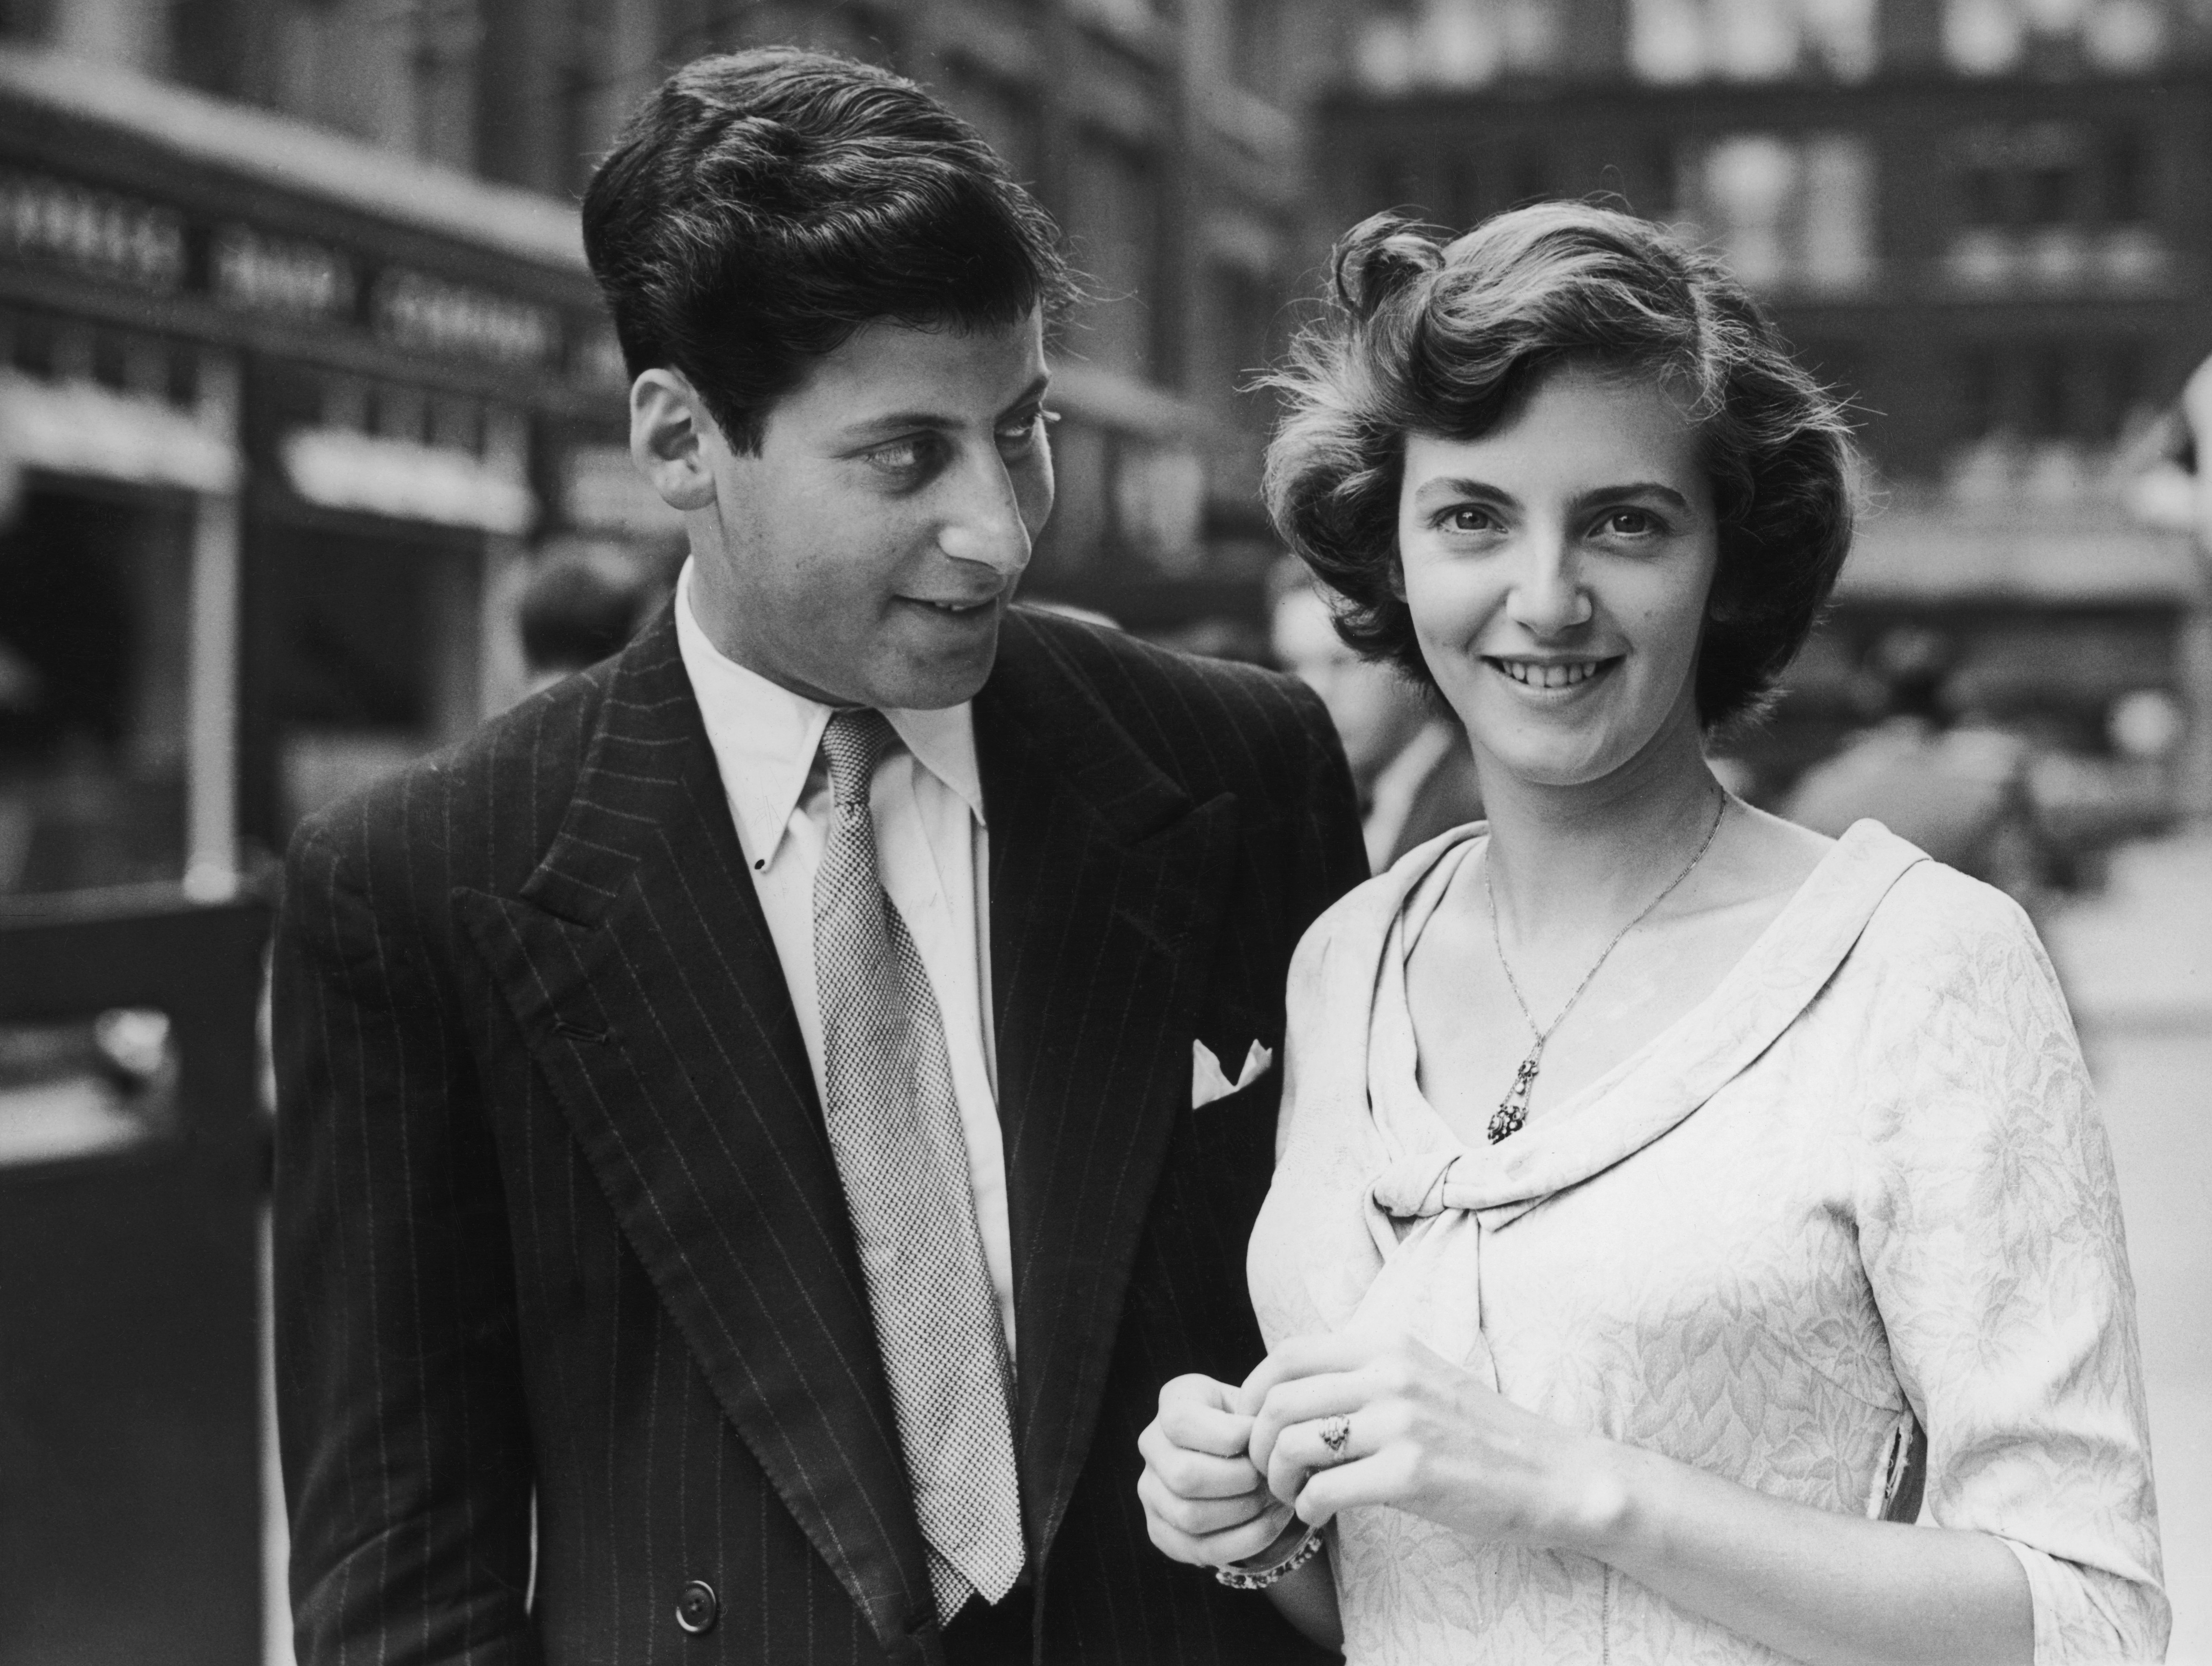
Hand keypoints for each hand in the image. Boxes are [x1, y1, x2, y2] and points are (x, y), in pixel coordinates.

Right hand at [1138, 1373, 1297, 1567]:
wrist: (1243, 1453)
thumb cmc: (1253, 1424)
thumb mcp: (1257, 1403)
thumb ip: (1260, 1413)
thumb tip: (1267, 1442)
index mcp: (1174, 1401)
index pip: (1181, 1423)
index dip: (1229, 1436)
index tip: (1261, 1439)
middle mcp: (1152, 1444)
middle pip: (1184, 1475)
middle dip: (1239, 1481)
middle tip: (1269, 1478)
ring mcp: (1150, 1491)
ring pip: (1189, 1516)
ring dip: (1243, 1512)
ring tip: (1272, 1500)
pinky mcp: (1160, 1530)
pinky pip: (1200, 1549)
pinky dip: (1244, 1540)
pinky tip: (1270, 1523)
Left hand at [1243, 1332, 1623, 1550]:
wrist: (1548, 1473)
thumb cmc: (1476, 1432)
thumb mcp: (1420, 1376)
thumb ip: (1361, 1373)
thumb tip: (1288, 1391)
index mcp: (1387, 1343)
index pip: (1288, 1354)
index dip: (1254, 1392)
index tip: (1253, 1425)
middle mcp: (1390, 1374)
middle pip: (1281, 1400)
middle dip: (1258, 1442)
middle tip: (1267, 1470)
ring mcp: (1401, 1422)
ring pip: (1295, 1444)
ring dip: (1277, 1477)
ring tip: (1291, 1493)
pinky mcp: (1411, 1473)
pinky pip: (1325, 1489)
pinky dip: (1307, 1507)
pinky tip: (1318, 1514)